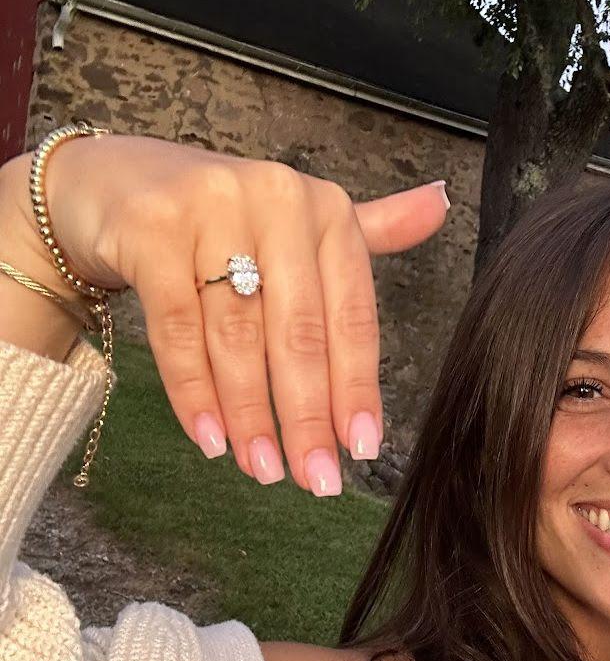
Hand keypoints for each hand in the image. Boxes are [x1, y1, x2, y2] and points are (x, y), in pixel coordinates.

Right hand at [0, 135, 447, 492]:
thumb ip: (370, 230)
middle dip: (308, 416)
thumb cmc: (226, 219)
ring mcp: (210, 209)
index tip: (360, 449)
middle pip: (299, 332)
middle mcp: (277, 200)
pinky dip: (194, 391)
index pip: (352, 316)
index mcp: (326, 211)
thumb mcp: (302, 222)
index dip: (358, 388)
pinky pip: (177, 329)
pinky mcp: (150, 230)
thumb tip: (442, 206)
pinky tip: (211, 439)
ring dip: (252, 414)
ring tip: (263, 469)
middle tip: (315, 479)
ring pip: (238, 336)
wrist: (115, 181)